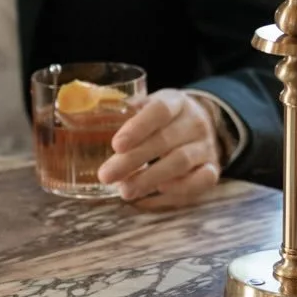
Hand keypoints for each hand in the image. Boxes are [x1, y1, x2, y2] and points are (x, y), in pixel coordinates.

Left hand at [97, 89, 220, 209]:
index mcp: (175, 101)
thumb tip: (83, 115)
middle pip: (165, 141)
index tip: (116, 145)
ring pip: (180, 163)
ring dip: (150, 179)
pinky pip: (200, 182)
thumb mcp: (146, 105)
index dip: (138, 127)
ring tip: (124, 191)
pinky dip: (178, 190)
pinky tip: (155, 194)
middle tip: (106, 175)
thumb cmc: (162, 118)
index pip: (159, 111)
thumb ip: (122, 110)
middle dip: (133, 161)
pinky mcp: (213, 169)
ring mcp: (206, 146)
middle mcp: (194, 122)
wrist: (203, 123)